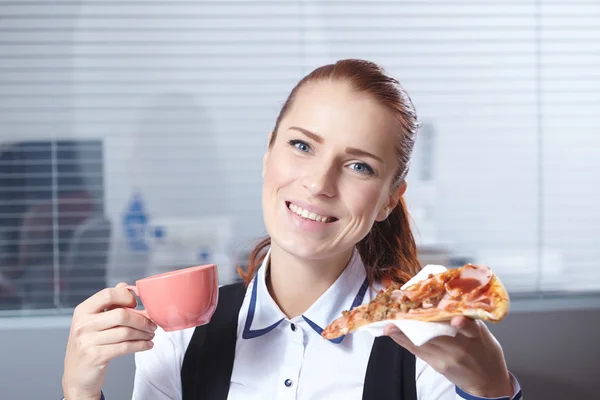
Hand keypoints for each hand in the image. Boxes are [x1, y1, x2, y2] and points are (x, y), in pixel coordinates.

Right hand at [62, 283, 157, 399]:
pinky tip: (147, 345)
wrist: (76, 377)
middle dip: (142, 319)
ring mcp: (87, 341)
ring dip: (144, 333)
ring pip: (125, 332)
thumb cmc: (88, 346)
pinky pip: (125, 347)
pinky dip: (140, 345)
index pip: (108, 294)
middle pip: (121, 314)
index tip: (138, 304)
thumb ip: (108, 304)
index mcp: (82, 311)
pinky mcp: (95, 356)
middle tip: (152, 324)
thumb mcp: (93, 322)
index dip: (126, 296)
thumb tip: (125, 286)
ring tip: (151, 334)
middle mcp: (82, 324)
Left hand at [384, 316, 513, 397]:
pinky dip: (404, 341)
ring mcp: (448, 357)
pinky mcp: (438, 365)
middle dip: (419, 322)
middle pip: (438, 333)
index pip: (470, 327)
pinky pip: (418, 352)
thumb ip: (466, 315)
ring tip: (390, 325)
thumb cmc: (484, 350)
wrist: (488, 380)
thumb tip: (444, 296)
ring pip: (423, 342)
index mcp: (475, 334)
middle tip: (400, 312)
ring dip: (404, 332)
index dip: (463, 323)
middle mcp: (461, 346)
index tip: (456, 319)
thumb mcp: (482, 331)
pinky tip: (393, 334)